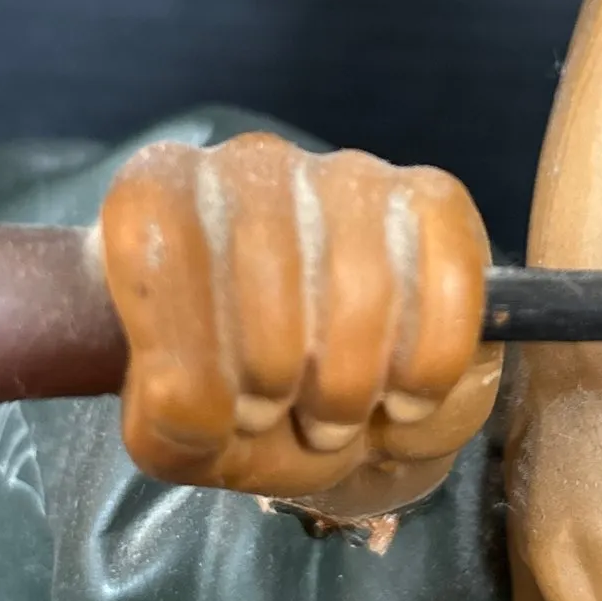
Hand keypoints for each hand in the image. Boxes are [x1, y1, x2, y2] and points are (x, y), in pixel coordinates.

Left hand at [100, 133, 501, 512]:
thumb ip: (183, 430)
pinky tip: (405, 399)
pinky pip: (447, 279)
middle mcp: (250, 164)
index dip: (193, 358)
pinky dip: (429, 366)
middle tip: (290, 425)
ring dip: (350, 389)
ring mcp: (344, 173)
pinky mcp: (430, 198)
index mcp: (160, 202)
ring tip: (339, 420)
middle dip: (280, 384)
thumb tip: (215, 407)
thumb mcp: (190, 437)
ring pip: (358, 288)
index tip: (225, 416)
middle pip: (264, 274)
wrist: (328, 398)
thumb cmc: (241, 400)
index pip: (154, 247)